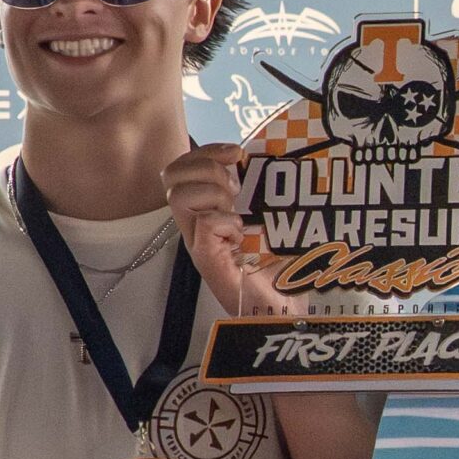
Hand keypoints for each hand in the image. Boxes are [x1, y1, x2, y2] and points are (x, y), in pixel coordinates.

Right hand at [161, 140, 304, 318]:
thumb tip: (268, 158)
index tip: (237, 153)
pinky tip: (241, 234)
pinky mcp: (208, 260)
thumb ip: (260, 191)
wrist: (287, 308)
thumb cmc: (279, 267)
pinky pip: (203, 223)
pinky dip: (226, 222)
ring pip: (179, 196)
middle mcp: (196, 225)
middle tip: (236, 187)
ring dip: (213, 194)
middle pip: (171, 175)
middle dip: (206, 168)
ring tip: (236, 212)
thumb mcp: (269, 218)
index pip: (182, 166)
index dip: (206, 151)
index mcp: (207, 210)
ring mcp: (199, 243)